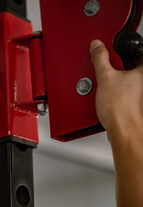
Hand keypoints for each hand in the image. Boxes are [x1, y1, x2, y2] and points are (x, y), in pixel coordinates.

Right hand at [91, 39, 142, 206]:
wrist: (123, 132)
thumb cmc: (120, 109)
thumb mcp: (105, 76)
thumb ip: (100, 58)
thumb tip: (97, 46)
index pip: (138, 49)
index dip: (125, 46)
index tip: (114, 47)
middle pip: (131, 63)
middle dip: (117, 63)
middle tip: (105, 65)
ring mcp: (140, 94)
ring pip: (126, 79)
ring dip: (113, 79)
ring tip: (103, 83)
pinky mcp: (133, 104)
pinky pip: (122, 92)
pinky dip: (113, 92)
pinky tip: (105, 95)